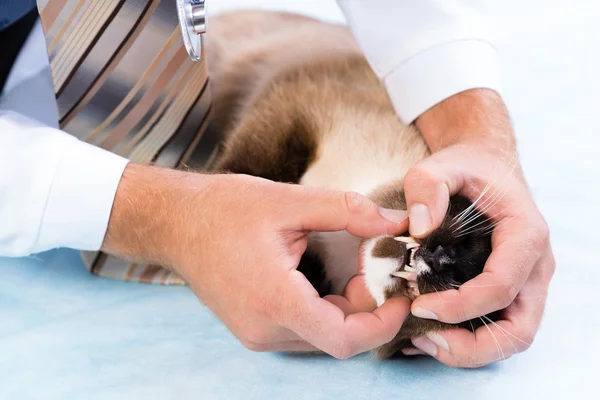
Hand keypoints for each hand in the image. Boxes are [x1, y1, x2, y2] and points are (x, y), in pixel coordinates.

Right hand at [103, 164, 410, 358]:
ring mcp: (257, 332)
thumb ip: (346, 211)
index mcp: (275, 300)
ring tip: (357, 269)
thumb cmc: (223, 210)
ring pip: (322, 336)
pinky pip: (303, 329)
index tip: (402, 295)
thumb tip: (393, 222)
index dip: (383, 323)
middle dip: (369, 308)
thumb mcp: (288, 201)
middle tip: (380, 267)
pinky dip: (327, 310)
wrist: (175, 222)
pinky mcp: (254, 327)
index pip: (344, 339)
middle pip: (338, 337)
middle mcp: (265, 327)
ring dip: (349, 310)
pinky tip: (330, 279)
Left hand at [401, 89, 554, 366]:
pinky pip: (496, 329)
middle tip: (425, 339)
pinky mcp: (511, 291)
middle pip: (517, 330)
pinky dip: (467, 342)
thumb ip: (427, 187)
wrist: (485, 167)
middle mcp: (534, 266)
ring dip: (469, 350)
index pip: (501, 286)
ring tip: (423, 342)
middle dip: (471, 345)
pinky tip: (428, 336)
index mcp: (525, 235)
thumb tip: (418, 228)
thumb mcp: (441, 165)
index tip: (419, 307)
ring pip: (510, 337)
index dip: (461, 305)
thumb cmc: (467, 168)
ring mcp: (526, 283)